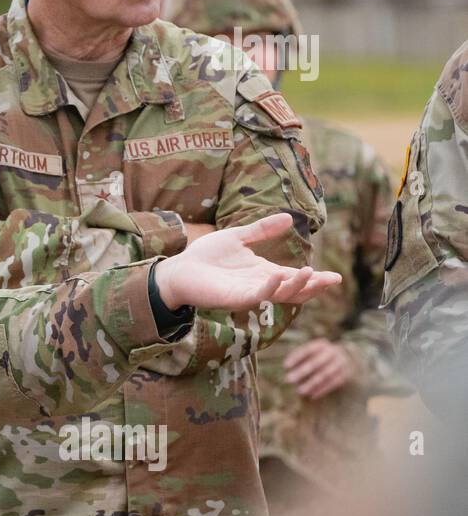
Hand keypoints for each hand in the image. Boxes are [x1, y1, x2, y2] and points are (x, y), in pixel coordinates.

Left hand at [153, 213, 340, 311]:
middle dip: (314, 286)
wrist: (179, 268)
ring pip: (280, 295)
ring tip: (311, 273)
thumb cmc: (206, 256)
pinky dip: (270, 286)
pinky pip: (257, 295)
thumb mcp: (238, 237)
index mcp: (263, 272)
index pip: (294, 277)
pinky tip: (278, 274)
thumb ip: (262, 230)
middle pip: (294, 290)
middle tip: (333, 279)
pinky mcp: (234, 298)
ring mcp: (248, 294)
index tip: (336, 277)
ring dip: (297, 286)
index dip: (314, 278)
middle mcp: (260, 285)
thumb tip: (289, 217)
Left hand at [284, 338, 356, 399]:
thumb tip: (286, 367)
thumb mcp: (311, 353)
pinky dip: (322, 389)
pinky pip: (333, 383)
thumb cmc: (320, 356)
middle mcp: (332, 352)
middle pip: (315, 363)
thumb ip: (298, 357)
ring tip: (299, 391)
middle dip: (301, 372)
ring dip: (311, 384)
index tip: (285, 366)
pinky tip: (312, 395)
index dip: (296, 358)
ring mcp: (341, 363)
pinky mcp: (346, 374)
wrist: (346, 360)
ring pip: (325, 374)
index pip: (307, 350)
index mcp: (321, 344)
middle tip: (288, 379)